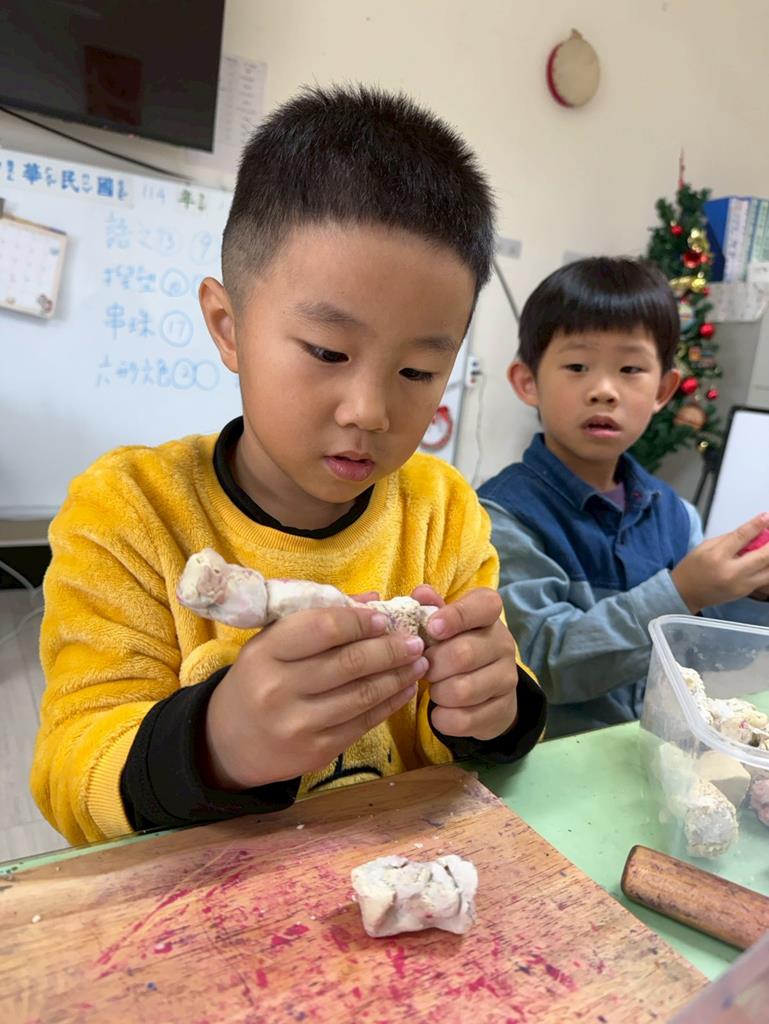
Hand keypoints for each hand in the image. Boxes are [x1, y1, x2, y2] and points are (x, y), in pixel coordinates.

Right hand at [203, 605, 426, 789]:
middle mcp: (279, 689)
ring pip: (362, 695)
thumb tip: (374, 600)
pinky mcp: (316, 751)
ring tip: (419, 662)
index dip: (360, 622)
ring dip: (397, 676)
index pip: (323, 628)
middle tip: (416, 640)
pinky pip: (363, 723)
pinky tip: (405, 689)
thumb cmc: (258, 679)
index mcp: (266, 653)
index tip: (386, 619)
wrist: (228, 742)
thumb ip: (320, 619)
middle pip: (349, 663)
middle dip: (390, 649)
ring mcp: (298, 724)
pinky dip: (390, 704)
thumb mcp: (273, 643)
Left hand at [411, 585, 518, 740]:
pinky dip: (443, 718)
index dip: (456, 616)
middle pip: (463, 654)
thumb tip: (420, 594)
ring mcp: (507, 679)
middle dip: (433, 665)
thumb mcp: (444, 624)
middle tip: (424, 668)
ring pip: (462, 691)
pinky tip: (441, 710)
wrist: (487, 690)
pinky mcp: (503, 710)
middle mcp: (503, 643)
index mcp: (489, 614)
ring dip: (437, 693)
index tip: (432, 628)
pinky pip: (465, 719)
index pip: (484, 606)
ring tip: (434, 688)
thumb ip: (430, 608)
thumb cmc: (455, 646)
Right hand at [671, 513, 768, 612]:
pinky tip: (766, 561)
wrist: (685, 593)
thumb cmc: (692, 569)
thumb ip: (728, 539)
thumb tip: (750, 532)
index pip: (742, 537)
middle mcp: (731, 572)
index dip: (756, 525)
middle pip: (763, 556)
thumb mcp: (704, 546)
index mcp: (717, 557)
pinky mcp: (745, 592)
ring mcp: (740, 584)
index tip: (766, 517)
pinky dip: (768, 568)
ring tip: (768, 548)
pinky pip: (765, 580)